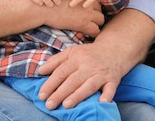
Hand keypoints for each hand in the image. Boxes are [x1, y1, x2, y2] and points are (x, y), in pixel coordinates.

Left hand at [37, 9, 153, 109]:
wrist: (114, 49)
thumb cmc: (89, 53)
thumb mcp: (71, 52)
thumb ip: (55, 61)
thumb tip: (40, 71)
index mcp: (76, 58)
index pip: (61, 71)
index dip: (51, 83)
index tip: (41, 95)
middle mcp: (88, 65)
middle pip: (72, 80)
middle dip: (60, 93)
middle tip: (49, 104)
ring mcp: (101, 73)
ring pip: (88, 85)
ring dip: (78, 95)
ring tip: (66, 105)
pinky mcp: (113, 79)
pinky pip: (110, 88)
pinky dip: (107, 96)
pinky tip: (101, 102)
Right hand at [43, 0, 104, 37]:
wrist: (44, 9)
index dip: (91, 4)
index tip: (87, 8)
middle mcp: (87, 2)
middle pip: (99, 8)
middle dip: (96, 13)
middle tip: (90, 17)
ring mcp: (87, 14)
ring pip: (101, 19)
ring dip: (97, 23)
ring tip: (92, 26)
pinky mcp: (83, 24)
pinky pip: (95, 31)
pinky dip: (93, 33)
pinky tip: (89, 33)